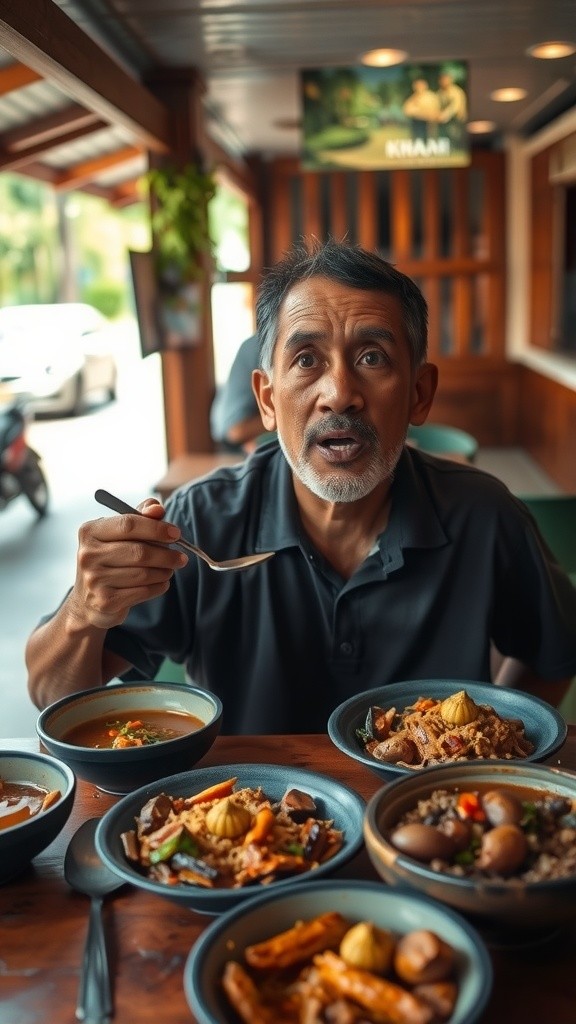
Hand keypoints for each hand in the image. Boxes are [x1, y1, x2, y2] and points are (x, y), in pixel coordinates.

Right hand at [67, 498, 187, 629]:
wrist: (88, 602)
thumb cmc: (110, 561)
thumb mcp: (119, 535)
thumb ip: (140, 517)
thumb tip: (157, 509)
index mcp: (90, 531)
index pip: (128, 524)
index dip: (156, 528)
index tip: (176, 533)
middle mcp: (88, 554)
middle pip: (139, 551)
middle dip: (166, 555)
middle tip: (181, 557)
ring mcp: (94, 579)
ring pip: (143, 573)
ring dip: (164, 571)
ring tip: (170, 569)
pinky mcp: (105, 601)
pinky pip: (143, 591)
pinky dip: (159, 587)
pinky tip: (161, 583)